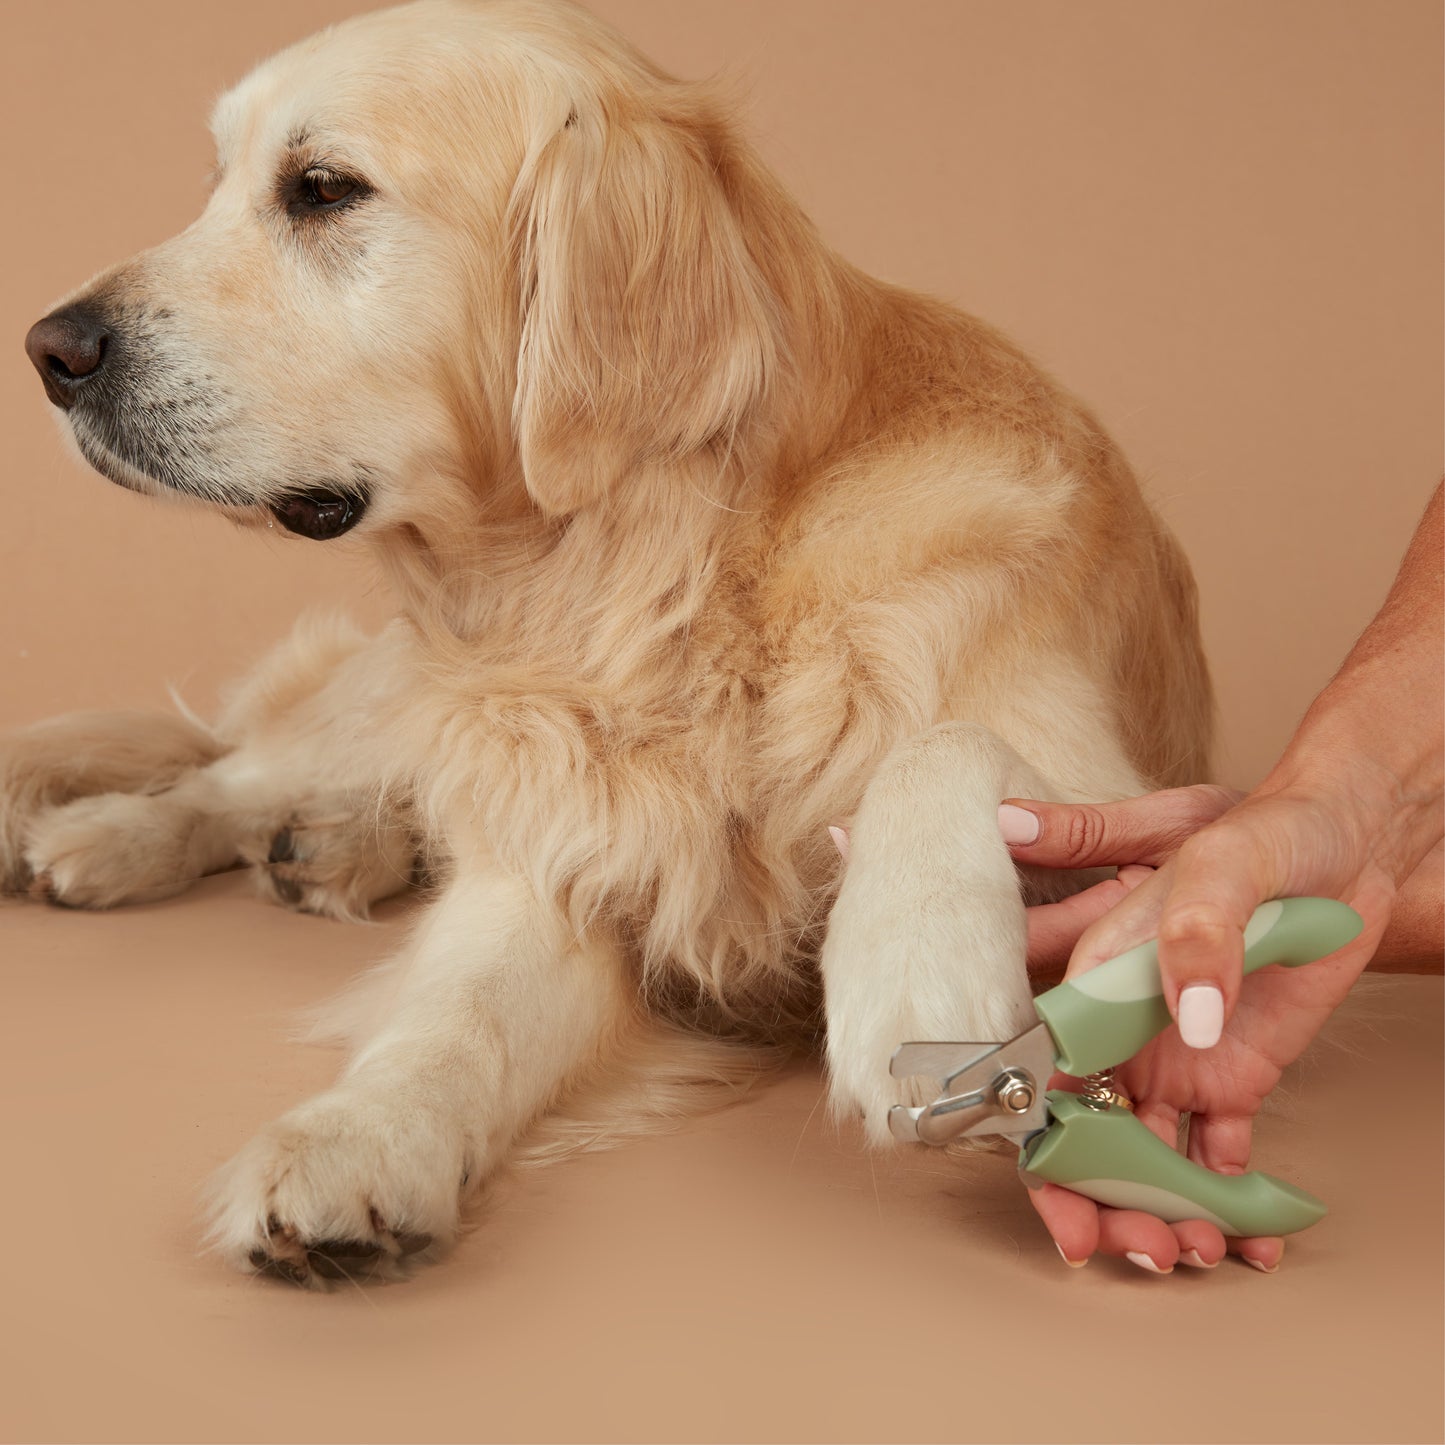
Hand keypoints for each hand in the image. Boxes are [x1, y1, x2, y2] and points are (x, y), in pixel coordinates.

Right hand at [1002, 783, 1391, 1270]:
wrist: (1349, 842)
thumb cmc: (1264, 830)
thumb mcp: (1214, 853)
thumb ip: (1194, 929)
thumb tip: (1184, 1014)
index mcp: (1096, 975)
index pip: (1046, 1071)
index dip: (1045, 1146)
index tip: (1065, 1208)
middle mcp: (1123, 1025)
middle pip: (1088, 1129)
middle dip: (1102, 1199)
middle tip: (1140, 1250)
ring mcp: (1175, 1054)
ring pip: (1147, 1153)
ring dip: (1162, 1209)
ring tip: (1200, 1249)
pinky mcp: (1231, 1073)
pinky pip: (1218, 1152)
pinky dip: (1230, 1202)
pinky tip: (1250, 1240)